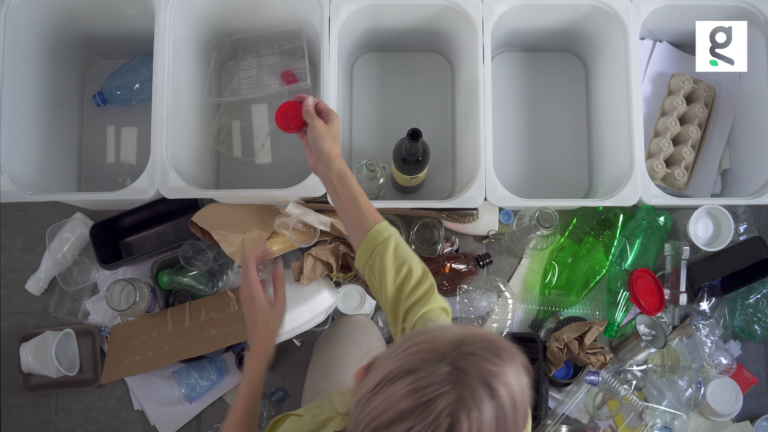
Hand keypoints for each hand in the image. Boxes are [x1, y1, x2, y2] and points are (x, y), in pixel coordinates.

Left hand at [239, 244, 285, 367]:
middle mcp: (245, 288)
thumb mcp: (280, 302)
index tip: (267, 243)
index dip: (256, 249)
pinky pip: (247, 277)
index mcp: (253, 289)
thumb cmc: (271, 324)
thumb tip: (277, 263)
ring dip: (255, 260)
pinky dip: (255, 269)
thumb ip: (278, 282)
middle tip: (269, 247)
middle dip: (256, 252)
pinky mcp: (245, 296)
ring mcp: (243, 293)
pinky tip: (265, 269)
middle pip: (245, 264)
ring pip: (245, 270)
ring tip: (268, 255)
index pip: (249, 262)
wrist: (260, 342)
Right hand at [294, 94, 343, 180]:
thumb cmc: (324, 143)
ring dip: (298, 118)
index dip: (307, 100)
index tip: (296, 98)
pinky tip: (289, 125)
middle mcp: (324, 123)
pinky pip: (302, 131)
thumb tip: (307, 100)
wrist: (325, 163)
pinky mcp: (310, 140)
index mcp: (330, 117)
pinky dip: (296, 128)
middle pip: (311, 112)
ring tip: (288, 114)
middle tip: (290, 106)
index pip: (318, 103)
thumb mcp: (316, 124)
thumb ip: (309, 111)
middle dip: (301, 108)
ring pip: (306, 121)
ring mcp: (317, 132)